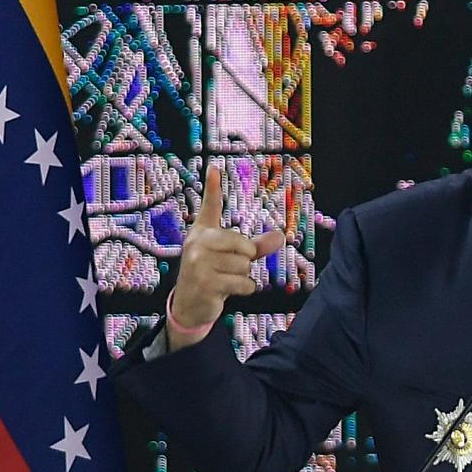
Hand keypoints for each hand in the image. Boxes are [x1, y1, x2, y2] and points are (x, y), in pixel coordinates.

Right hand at [168, 165, 284, 349]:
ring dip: (243, 277)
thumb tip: (280, 236)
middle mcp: (197, 243)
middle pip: (243, 245)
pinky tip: (227, 290)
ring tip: (225, 280)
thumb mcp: (232, 258)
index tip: (215, 167)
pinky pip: (243, 282)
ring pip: (244, 265)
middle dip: (245, 260)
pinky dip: (244, 289)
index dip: (212, 186)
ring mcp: (198, 263)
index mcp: (202, 233)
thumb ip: (256, 246)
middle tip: (228, 268)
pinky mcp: (205, 282)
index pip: (209, 207)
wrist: (190, 305)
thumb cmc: (213, 275)